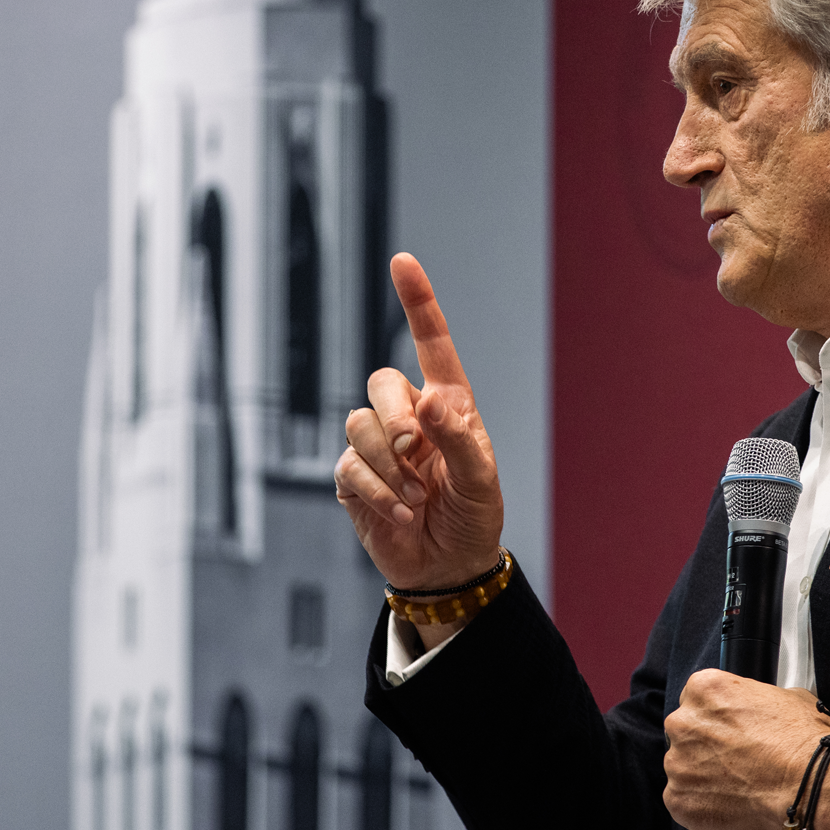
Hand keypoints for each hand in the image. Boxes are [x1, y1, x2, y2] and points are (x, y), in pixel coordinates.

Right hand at [335, 254, 504, 642]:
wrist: (447, 568)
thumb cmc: (474, 518)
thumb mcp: (481, 482)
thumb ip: (459, 441)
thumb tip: (430, 405)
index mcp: (447, 405)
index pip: (431, 343)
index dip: (417, 301)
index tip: (402, 261)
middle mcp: (409, 417)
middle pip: (380, 382)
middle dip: (393, 416)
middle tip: (414, 452)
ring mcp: (377, 447)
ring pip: (356, 422)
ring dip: (387, 464)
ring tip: (415, 497)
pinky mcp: (352, 478)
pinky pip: (347, 465)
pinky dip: (376, 491)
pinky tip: (400, 512)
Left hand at [662, 671, 829, 829]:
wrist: (813, 786)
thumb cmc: (804, 743)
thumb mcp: (787, 697)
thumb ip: (755, 700)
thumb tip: (758, 710)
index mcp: (705, 690)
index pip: (696, 701)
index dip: (717, 720)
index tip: (730, 734)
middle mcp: (684, 724)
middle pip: (686, 735)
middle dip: (707, 749)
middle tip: (738, 763)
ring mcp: (678, 765)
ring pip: (684, 771)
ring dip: (705, 779)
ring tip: (741, 788)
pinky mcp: (680, 802)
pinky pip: (686, 804)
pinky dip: (705, 808)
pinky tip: (735, 806)